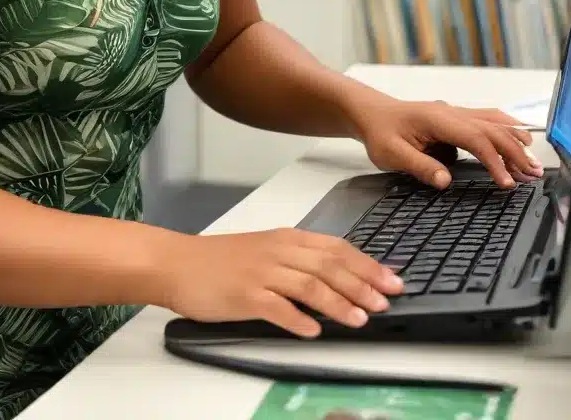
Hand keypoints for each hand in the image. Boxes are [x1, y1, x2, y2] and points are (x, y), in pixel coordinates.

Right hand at [157, 228, 404, 337]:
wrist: (178, 263)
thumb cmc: (221, 260)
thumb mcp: (265, 250)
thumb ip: (298, 260)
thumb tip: (336, 278)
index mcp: (286, 239)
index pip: (336, 248)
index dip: (367, 264)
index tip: (391, 279)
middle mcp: (278, 251)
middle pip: (329, 265)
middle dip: (362, 284)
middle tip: (386, 301)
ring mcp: (261, 273)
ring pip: (309, 285)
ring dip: (338, 303)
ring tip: (360, 319)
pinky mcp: (244, 295)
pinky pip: (276, 307)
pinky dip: (298, 319)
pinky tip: (314, 331)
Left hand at [346, 93, 543, 189]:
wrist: (372, 113)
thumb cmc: (380, 133)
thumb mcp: (391, 154)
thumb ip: (419, 166)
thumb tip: (446, 182)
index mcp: (437, 119)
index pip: (475, 138)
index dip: (494, 160)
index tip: (507, 182)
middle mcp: (451, 112)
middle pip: (491, 129)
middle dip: (514, 152)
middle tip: (533, 175)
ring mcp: (455, 112)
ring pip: (494, 121)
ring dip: (515, 140)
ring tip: (533, 161)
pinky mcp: (456, 116)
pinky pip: (487, 119)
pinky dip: (506, 128)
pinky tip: (519, 136)